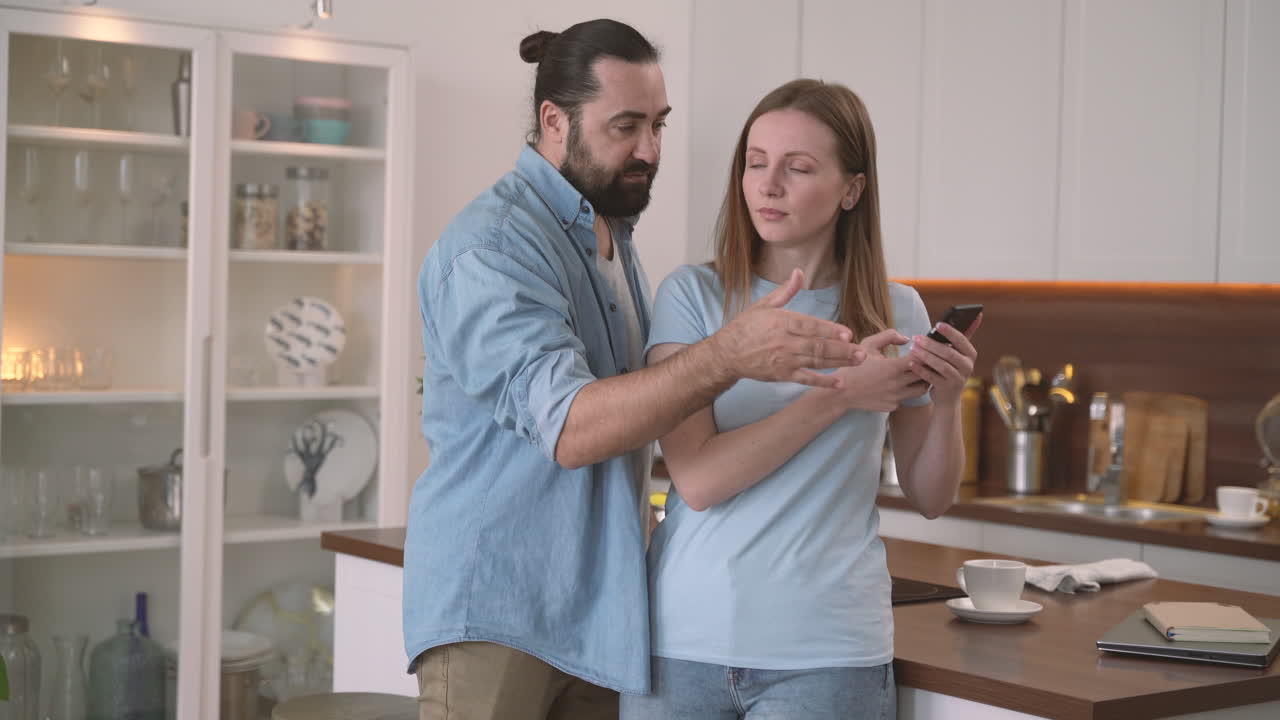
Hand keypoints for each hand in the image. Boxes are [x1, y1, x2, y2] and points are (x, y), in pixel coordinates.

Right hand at [711, 268, 863, 388]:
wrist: (727, 354)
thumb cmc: (745, 327)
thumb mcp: (763, 305)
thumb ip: (785, 291)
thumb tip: (799, 272)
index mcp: (781, 321)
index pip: (809, 326)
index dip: (829, 330)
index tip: (848, 333)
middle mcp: (784, 342)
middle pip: (817, 346)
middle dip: (842, 350)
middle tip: (862, 352)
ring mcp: (784, 360)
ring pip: (816, 362)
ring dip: (839, 362)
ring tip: (858, 362)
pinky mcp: (782, 375)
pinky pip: (806, 379)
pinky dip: (823, 381)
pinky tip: (840, 382)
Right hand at [822, 329, 928, 411]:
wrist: (842, 392)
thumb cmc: (854, 366)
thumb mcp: (868, 345)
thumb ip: (889, 336)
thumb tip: (907, 339)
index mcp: (893, 367)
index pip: (921, 359)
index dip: (925, 353)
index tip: (925, 349)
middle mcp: (898, 384)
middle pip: (926, 374)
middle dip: (928, 366)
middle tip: (928, 360)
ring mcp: (896, 397)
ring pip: (921, 389)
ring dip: (923, 380)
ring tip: (919, 373)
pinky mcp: (893, 406)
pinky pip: (906, 398)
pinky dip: (907, 391)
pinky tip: (901, 385)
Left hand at [908, 314, 981, 406]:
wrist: (948, 398)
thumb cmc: (949, 370)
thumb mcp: (956, 355)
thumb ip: (958, 339)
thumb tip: (975, 316)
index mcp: (970, 354)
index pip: (962, 340)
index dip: (950, 332)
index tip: (937, 324)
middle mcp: (967, 366)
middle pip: (949, 352)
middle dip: (931, 344)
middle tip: (916, 337)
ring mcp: (958, 379)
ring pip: (941, 365)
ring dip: (925, 356)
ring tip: (912, 349)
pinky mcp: (947, 389)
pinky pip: (932, 378)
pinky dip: (921, 370)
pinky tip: (911, 364)